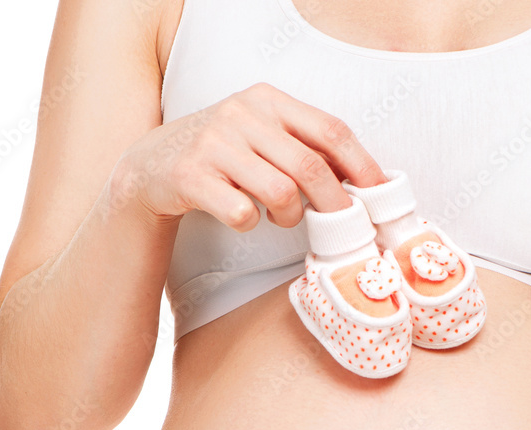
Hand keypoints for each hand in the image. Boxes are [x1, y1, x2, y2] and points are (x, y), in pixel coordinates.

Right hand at [111, 82, 385, 231]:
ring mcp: (214, 143)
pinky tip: (242, 216)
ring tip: (281, 219)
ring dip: (290, 217)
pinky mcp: (191, 176)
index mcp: (268, 100)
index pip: (330, 130)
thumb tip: (365, 182)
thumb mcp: (264, 137)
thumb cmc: (223, 156)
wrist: (151, 165)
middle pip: (310, 166)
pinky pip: (242, 212)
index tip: (380, 195)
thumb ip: (306, 149)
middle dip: (334, 204)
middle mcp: (241, 114)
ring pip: (280, 192)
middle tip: (341, 227)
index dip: (362, 165)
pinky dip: (250, 223)